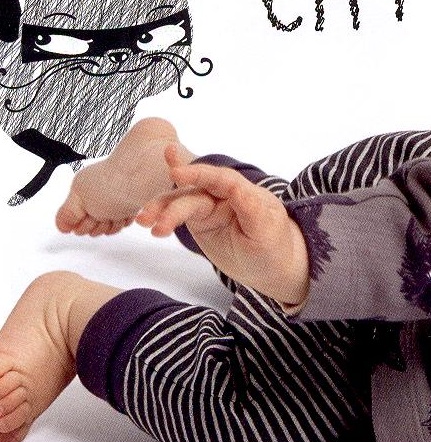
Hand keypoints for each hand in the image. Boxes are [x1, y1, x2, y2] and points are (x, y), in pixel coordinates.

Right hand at [135, 145, 309, 306]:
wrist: (274, 268)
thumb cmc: (274, 248)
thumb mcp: (267, 231)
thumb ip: (251, 208)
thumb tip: (235, 188)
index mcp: (247, 194)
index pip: (222, 179)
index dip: (199, 173)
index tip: (177, 173)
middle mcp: (226, 196)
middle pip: (195, 192)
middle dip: (173, 203)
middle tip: (151, 216)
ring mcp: (211, 207)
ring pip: (182, 201)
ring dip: (162, 209)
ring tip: (144, 222)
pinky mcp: (200, 220)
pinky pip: (178, 214)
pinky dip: (164, 217)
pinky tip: (149, 222)